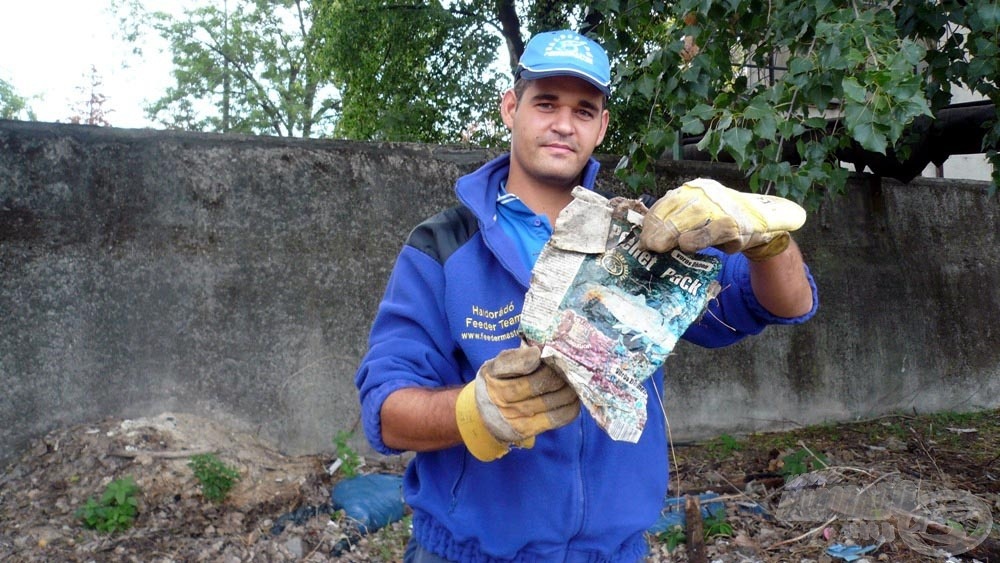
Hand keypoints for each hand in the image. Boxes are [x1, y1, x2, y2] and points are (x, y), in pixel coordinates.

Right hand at [455, 344, 579, 460]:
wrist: (483, 415)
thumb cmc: (496, 382)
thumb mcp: (498, 365)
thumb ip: (517, 357)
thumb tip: (542, 351)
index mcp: (493, 373)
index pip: (516, 363)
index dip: (536, 357)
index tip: (546, 352)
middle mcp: (500, 396)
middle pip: (540, 383)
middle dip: (559, 372)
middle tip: (569, 365)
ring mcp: (514, 415)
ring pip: (552, 400)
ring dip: (569, 388)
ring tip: (574, 380)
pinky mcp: (526, 429)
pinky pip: (557, 418)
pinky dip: (571, 406)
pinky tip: (573, 398)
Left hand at [640, 178, 806, 260]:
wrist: (762, 220)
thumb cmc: (722, 220)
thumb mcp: (698, 216)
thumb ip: (677, 221)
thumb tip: (648, 238)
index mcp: (693, 190)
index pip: (665, 204)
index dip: (651, 222)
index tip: (642, 239)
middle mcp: (705, 194)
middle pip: (674, 210)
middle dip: (657, 230)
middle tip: (647, 247)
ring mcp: (720, 207)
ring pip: (690, 218)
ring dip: (671, 233)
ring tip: (658, 247)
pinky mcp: (734, 223)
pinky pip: (713, 230)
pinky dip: (698, 238)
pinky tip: (685, 245)